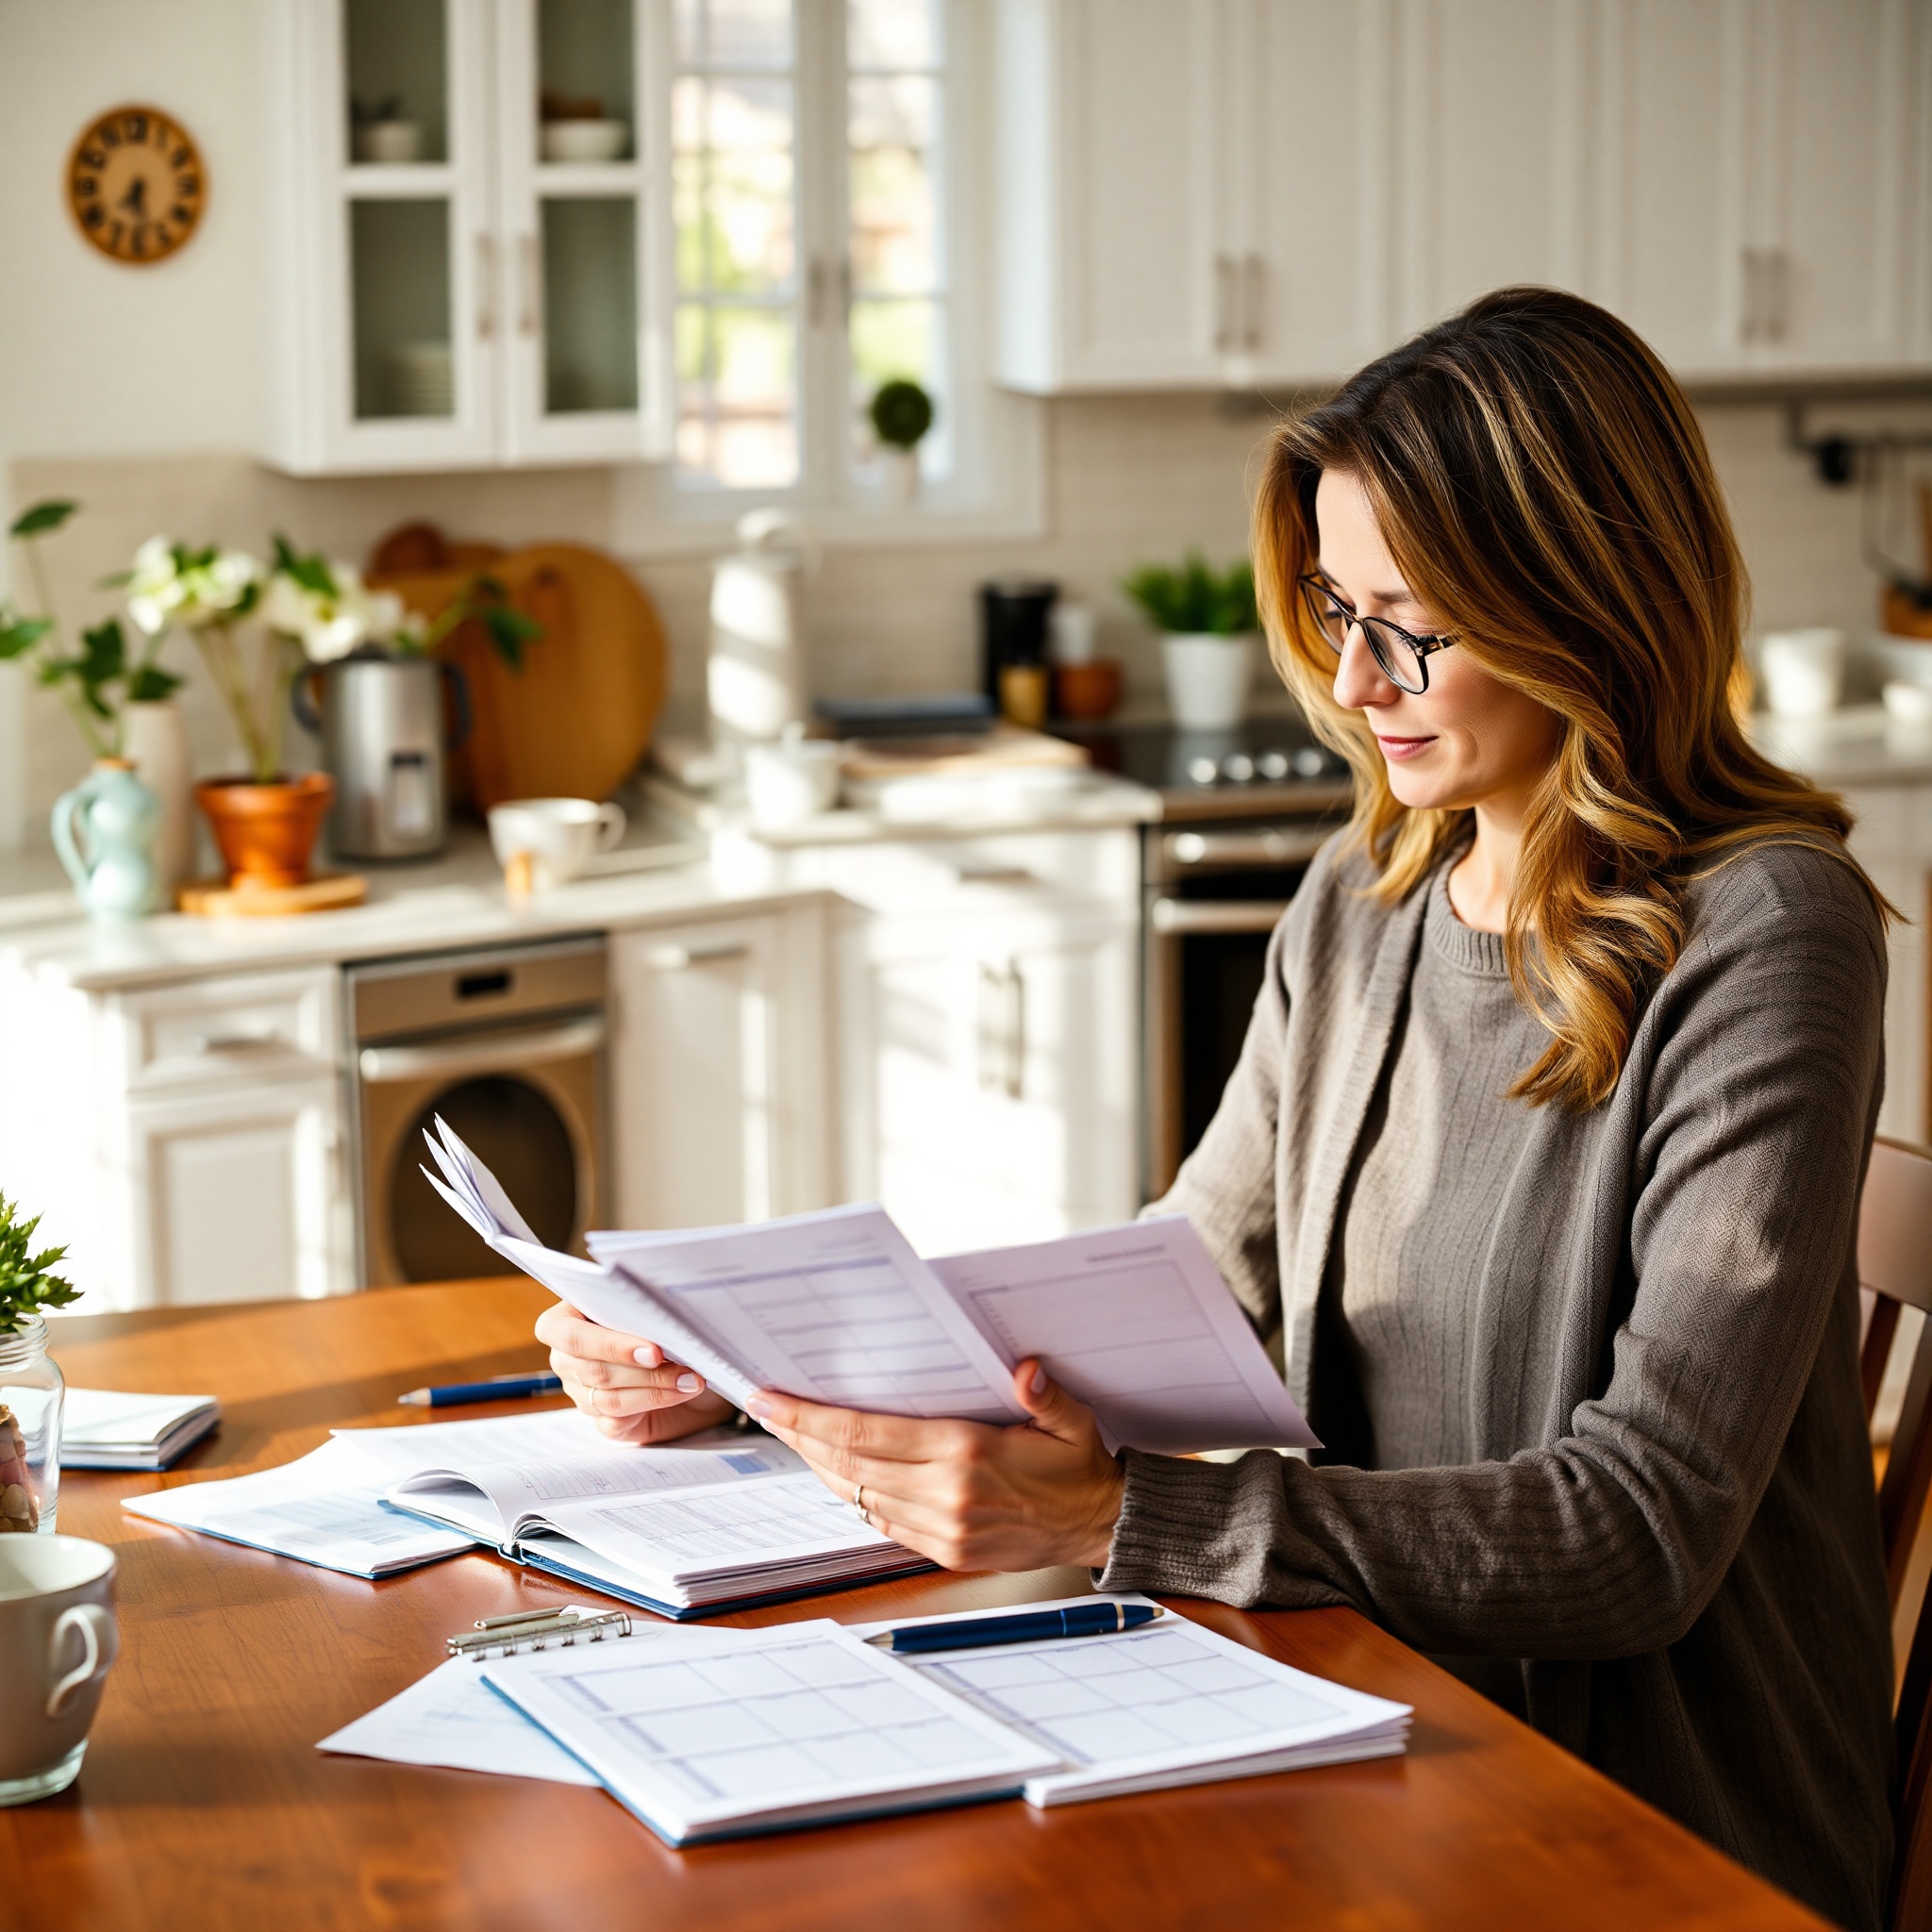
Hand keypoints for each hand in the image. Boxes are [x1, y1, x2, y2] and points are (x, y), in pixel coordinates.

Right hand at [534, 1299, 734, 1444]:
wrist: (692, 1361)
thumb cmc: (667, 1324)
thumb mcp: (656, 1309)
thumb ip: (644, 1312)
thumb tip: (658, 1328)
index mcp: (567, 1318)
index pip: (567, 1334)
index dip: (609, 1344)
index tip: (653, 1351)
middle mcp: (567, 1358)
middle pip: (592, 1370)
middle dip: (643, 1370)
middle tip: (684, 1366)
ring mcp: (582, 1393)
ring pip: (607, 1398)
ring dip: (656, 1388)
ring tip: (691, 1379)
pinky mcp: (605, 1421)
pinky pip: (617, 1421)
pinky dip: (655, 1404)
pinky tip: (682, 1392)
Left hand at [748, 1361, 1124, 1572]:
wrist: (1099, 1526)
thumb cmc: (1078, 1469)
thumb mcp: (1071, 1421)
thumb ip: (1044, 1393)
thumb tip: (1025, 1368)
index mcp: (968, 1454)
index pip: (868, 1434)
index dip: (812, 1417)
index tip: (773, 1399)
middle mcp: (947, 1495)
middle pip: (849, 1463)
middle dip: (800, 1434)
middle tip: (764, 1408)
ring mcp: (943, 1529)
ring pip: (858, 1494)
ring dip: (820, 1465)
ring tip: (791, 1434)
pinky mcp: (945, 1551)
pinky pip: (882, 1521)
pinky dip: (853, 1495)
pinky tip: (838, 1473)